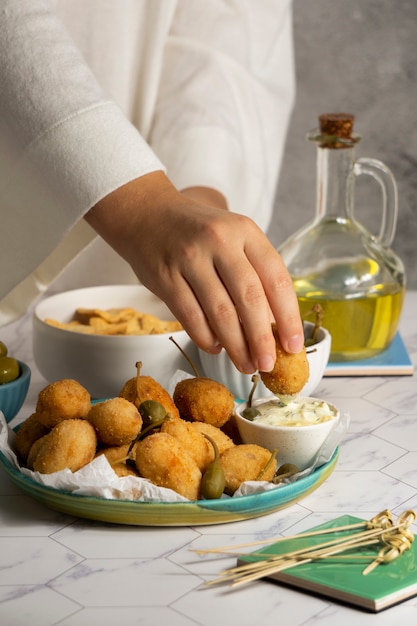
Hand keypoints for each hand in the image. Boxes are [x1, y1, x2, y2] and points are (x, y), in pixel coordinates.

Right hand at [85, 172, 303, 373]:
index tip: (294, 345)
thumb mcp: (233, 238)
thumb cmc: (199, 233)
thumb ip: (254, 274)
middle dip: (262, 339)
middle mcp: (219, 241)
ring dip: (236, 346)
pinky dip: (206, 338)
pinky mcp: (165, 276)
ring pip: (220, 313)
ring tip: (246, 365)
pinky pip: (190, 317)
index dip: (288, 317)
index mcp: (245, 231)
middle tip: (268, 364)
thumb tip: (275, 327)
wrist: (147, 215)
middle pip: (249, 299)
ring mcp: (190, 258)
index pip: (276, 278)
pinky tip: (216, 347)